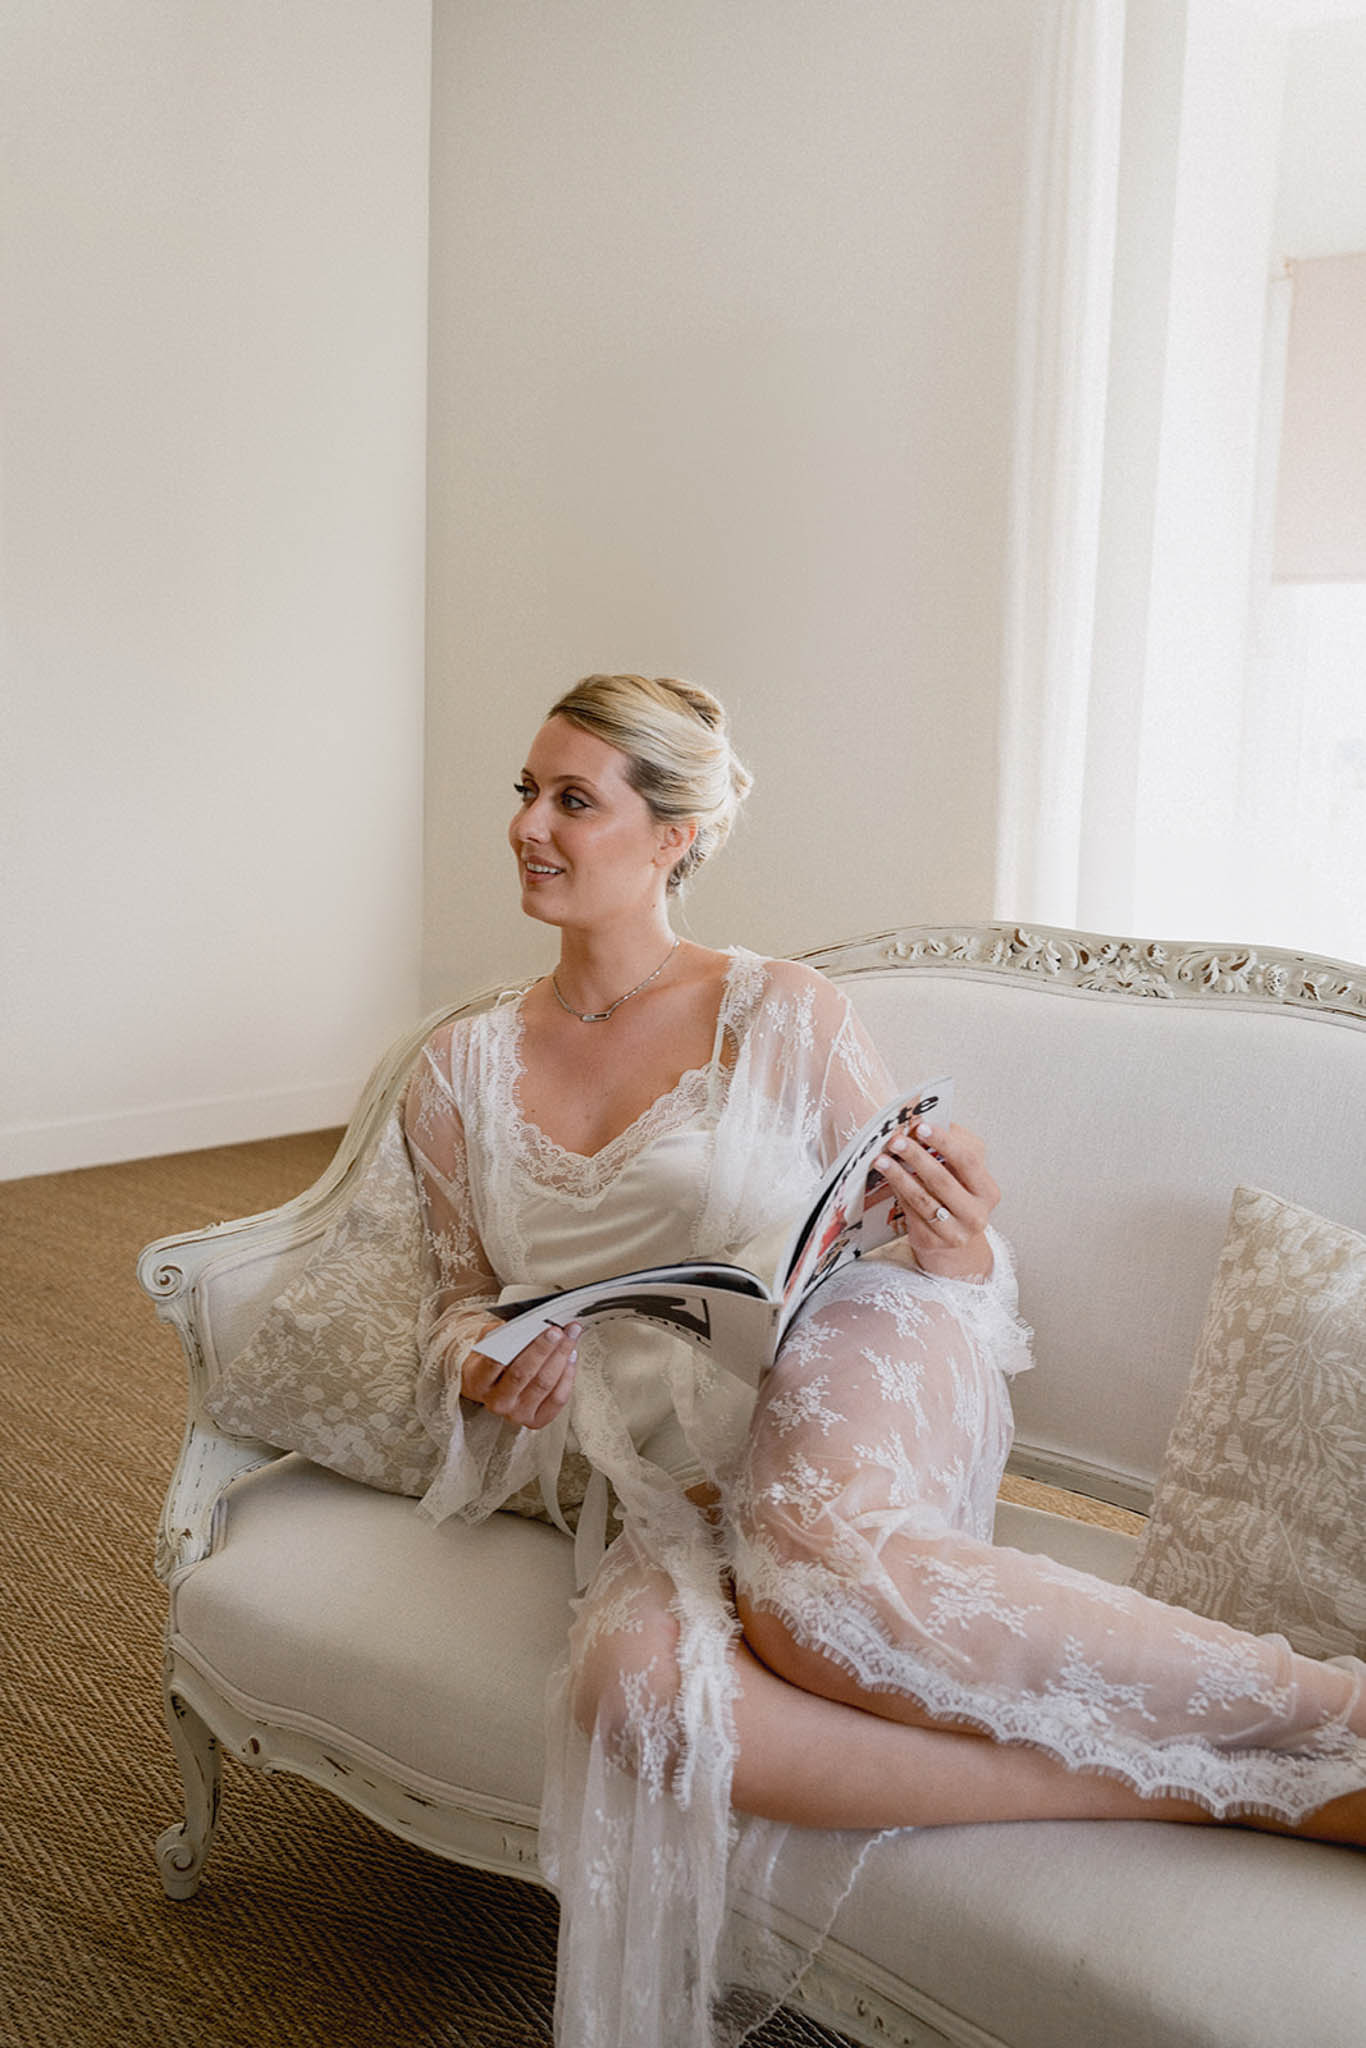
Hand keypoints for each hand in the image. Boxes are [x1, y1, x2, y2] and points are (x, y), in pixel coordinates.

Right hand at [462, 1319, 580, 1429]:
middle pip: (523, 1374)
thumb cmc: (490, 1361)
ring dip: (561, 1358)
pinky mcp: (535, 1420)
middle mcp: (497, 1401)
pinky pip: (557, 1399)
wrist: (489, 1387)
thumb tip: (528, 1323)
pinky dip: (567, 1376)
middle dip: (545, 1349)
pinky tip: (570, 1358)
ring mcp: (516, 1414)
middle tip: (559, 1331)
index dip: (519, 1344)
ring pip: (543, 1385)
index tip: (540, 1328)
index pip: (496, 1363)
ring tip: (570, 1338)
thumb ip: (502, 1332)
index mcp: (479, 1381)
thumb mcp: (488, 1341)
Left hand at [872, 1121, 998, 1280]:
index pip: (967, 1160)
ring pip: (923, 1199)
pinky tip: (886, 1178)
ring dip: (899, 1176)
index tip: (921, 1126)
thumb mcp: (963, 1174)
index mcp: (988, 1191)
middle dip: (917, 1157)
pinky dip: (898, 1193)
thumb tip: (924, 1121)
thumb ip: (953, 1147)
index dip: (944, 1142)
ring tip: (882, 1159)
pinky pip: (911, 1212)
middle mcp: (976, 1214)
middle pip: (943, 1180)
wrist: (953, 1240)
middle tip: (896, 1141)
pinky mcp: (933, 1242)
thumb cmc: (956, 1197)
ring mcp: (955, 1232)